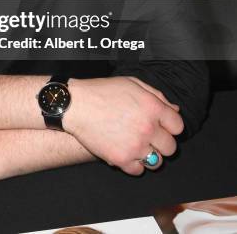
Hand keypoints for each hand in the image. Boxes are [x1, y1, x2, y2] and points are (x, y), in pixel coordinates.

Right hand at [63, 76, 183, 175]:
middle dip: (162, 142)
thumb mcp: (131, 83)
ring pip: (157, 162)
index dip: (170, 126)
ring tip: (137, 146)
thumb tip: (173, 110)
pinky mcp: (121, 159)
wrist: (75, 105)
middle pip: (171, 147)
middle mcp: (147, 127)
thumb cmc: (102, 91)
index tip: (161, 126)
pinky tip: (125, 151)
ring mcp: (135, 145)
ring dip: (149, 155)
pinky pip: (138, 170)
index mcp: (152, 107)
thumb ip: (156, 96)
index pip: (178, 126)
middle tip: (148, 137)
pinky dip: (134, 164)